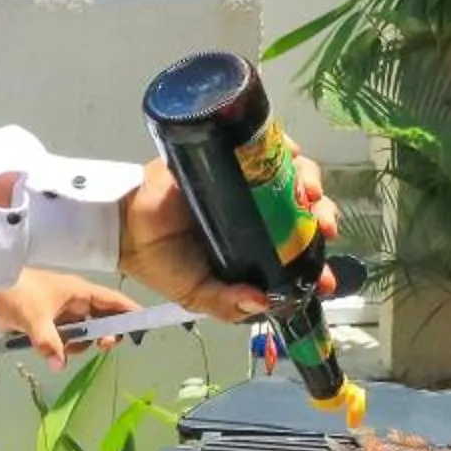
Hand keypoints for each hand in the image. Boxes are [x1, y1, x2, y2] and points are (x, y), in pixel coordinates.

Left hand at [0, 271, 142, 369]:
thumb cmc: (17, 294)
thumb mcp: (34, 319)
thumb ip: (49, 343)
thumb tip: (60, 365)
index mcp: (79, 291)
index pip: (113, 301)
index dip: (130, 312)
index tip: (144, 325)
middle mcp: (75, 300)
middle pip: (103, 319)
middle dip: (104, 334)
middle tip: (101, 346)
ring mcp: (63, 311)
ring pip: (85, 331)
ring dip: (80, 343)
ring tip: (66, 349)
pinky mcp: (50, 321)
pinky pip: (68, 336)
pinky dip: (66, 346)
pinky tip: (55, 351)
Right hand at [118, 153, 341, 324]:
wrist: (124, 228)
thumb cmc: (162, 262)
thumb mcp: (197, 294)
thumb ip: (227, 304)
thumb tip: (264, 305)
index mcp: (254, 245)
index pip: (295, 248)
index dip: (316, 260)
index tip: (326, 277)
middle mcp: (255, 212)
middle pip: (302, 208)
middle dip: (322, 217)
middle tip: (324, 229)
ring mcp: (243, 182)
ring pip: (290, 175)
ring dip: (309, 182)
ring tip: (310, 195)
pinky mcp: (228, 156)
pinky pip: (263, 146)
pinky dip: (283, 149)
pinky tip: (289, 160)